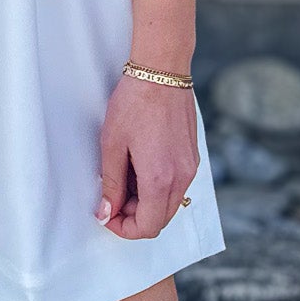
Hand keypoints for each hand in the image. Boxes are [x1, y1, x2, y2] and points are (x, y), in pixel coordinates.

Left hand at [94, 70, 199, 238]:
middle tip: (113, 197)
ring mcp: (190, 167)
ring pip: (170, 203)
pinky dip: (159, 187)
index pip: (147, 227)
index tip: (108, 215)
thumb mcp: (112, 144)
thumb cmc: (134, 102)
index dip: (124, 228)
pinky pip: (177, 185)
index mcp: (159, 179)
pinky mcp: (192, 156)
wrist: (161, 72)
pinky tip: (141, 165)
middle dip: (135, 216)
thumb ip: (111, 183)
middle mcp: (181, 177)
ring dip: (147, 202)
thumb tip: (107, 212)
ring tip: (125, 177)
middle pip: (160, 219)